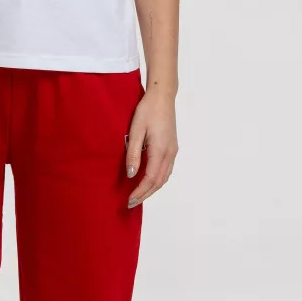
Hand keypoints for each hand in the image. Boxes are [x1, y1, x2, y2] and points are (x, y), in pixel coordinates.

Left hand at [125, 88, 177, 207]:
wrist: (162, 96)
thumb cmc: (147, 110)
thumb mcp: (136, 130)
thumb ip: (133, 153)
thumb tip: (131, 174)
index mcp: (160, 150)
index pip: (150, 179)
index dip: (140, 192)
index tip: (129, 200)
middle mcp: (170, 153)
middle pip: (158, 182)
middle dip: (145, 194)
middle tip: (131, 203)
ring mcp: (173, 151)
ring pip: (164, 177)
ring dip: (152, 189)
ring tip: (138, 196)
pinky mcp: (172, 147)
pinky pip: (166, 170)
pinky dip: (157, 180)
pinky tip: (148, 181)